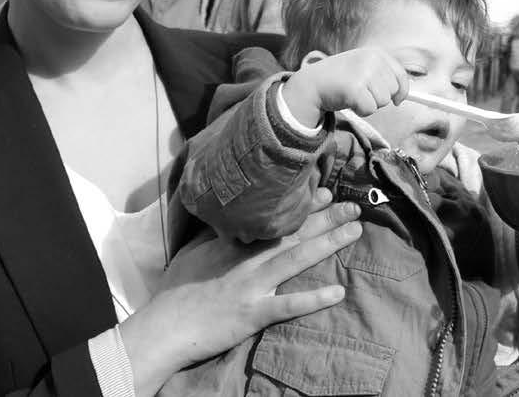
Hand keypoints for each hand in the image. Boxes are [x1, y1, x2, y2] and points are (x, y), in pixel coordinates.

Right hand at [119, 199, 361, 391]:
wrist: (163, 327)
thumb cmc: (176, 290)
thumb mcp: (193, 251)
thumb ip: (216, 233)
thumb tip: (232, 215)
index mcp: (233, 243)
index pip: (274, 219)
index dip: (303, 205)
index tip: (326, 191)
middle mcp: (247, 259)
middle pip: (293, 234)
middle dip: (326, 217)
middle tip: (354, 206)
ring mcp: (252, 286)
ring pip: (296, 259)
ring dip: (329, 244)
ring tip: (355, 231)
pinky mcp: (253, 314)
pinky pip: (288, 306)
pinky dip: (314, 299)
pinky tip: (338, 292)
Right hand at [278, 47, 410, 125]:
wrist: (312, 83)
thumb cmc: (339, 79)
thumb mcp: (363, 67)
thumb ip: (382, 76)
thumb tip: (402, 96)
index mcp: (375, 53)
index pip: (400, 75)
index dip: (402, 91)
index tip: (398, 100)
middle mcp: (372, 60)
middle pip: (392, 91)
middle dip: (379, 97)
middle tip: (360, 92)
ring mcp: (364, 73)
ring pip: (383, 102)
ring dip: (369, 104)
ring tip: (353, 95)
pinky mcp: (355, 88)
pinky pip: (370, 109)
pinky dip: (361, 111)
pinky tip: (348, 101)